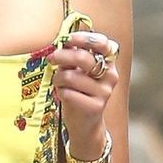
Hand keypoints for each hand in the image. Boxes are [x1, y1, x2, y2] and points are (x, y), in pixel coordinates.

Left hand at [53, 29, 119, 153]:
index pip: (102, 43)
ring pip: (72, 77)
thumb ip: (74, 56)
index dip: (84, 38)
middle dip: (62, 56)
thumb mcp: (78, 71)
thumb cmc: (79, 92)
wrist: (85, 124)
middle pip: (83, 58)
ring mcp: (105, 92)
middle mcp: (110, 76)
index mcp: (108, 63)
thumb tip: (62, 41)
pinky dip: (61, 92)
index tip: (68, 39)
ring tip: (59, 84)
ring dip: (59, 78)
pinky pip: (69, 93)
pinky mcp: (95, 107)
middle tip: (51, 58)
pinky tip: (64, 95)